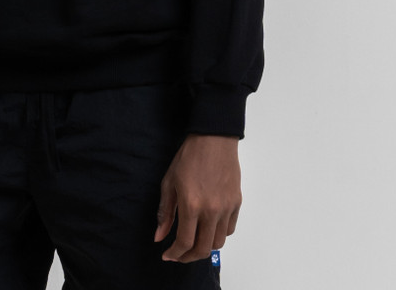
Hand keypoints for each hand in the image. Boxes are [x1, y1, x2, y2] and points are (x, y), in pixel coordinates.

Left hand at [154, 133, 240, 262]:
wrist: (213, 138)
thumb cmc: (188, 157)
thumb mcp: (169, 182)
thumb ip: (165, 212)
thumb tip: (159, 236)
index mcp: (191, 205)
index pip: (185, 242)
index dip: (175, 253)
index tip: (168, 255)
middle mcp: (211, 210)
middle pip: (203, 249)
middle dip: (188, 256)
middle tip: (179, 254)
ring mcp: (226, 208)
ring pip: (218, 243)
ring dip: (204, 247)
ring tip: (194, 241)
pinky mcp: (236, 203)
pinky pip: (229, 229)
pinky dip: (218, 234)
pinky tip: (208, 227)